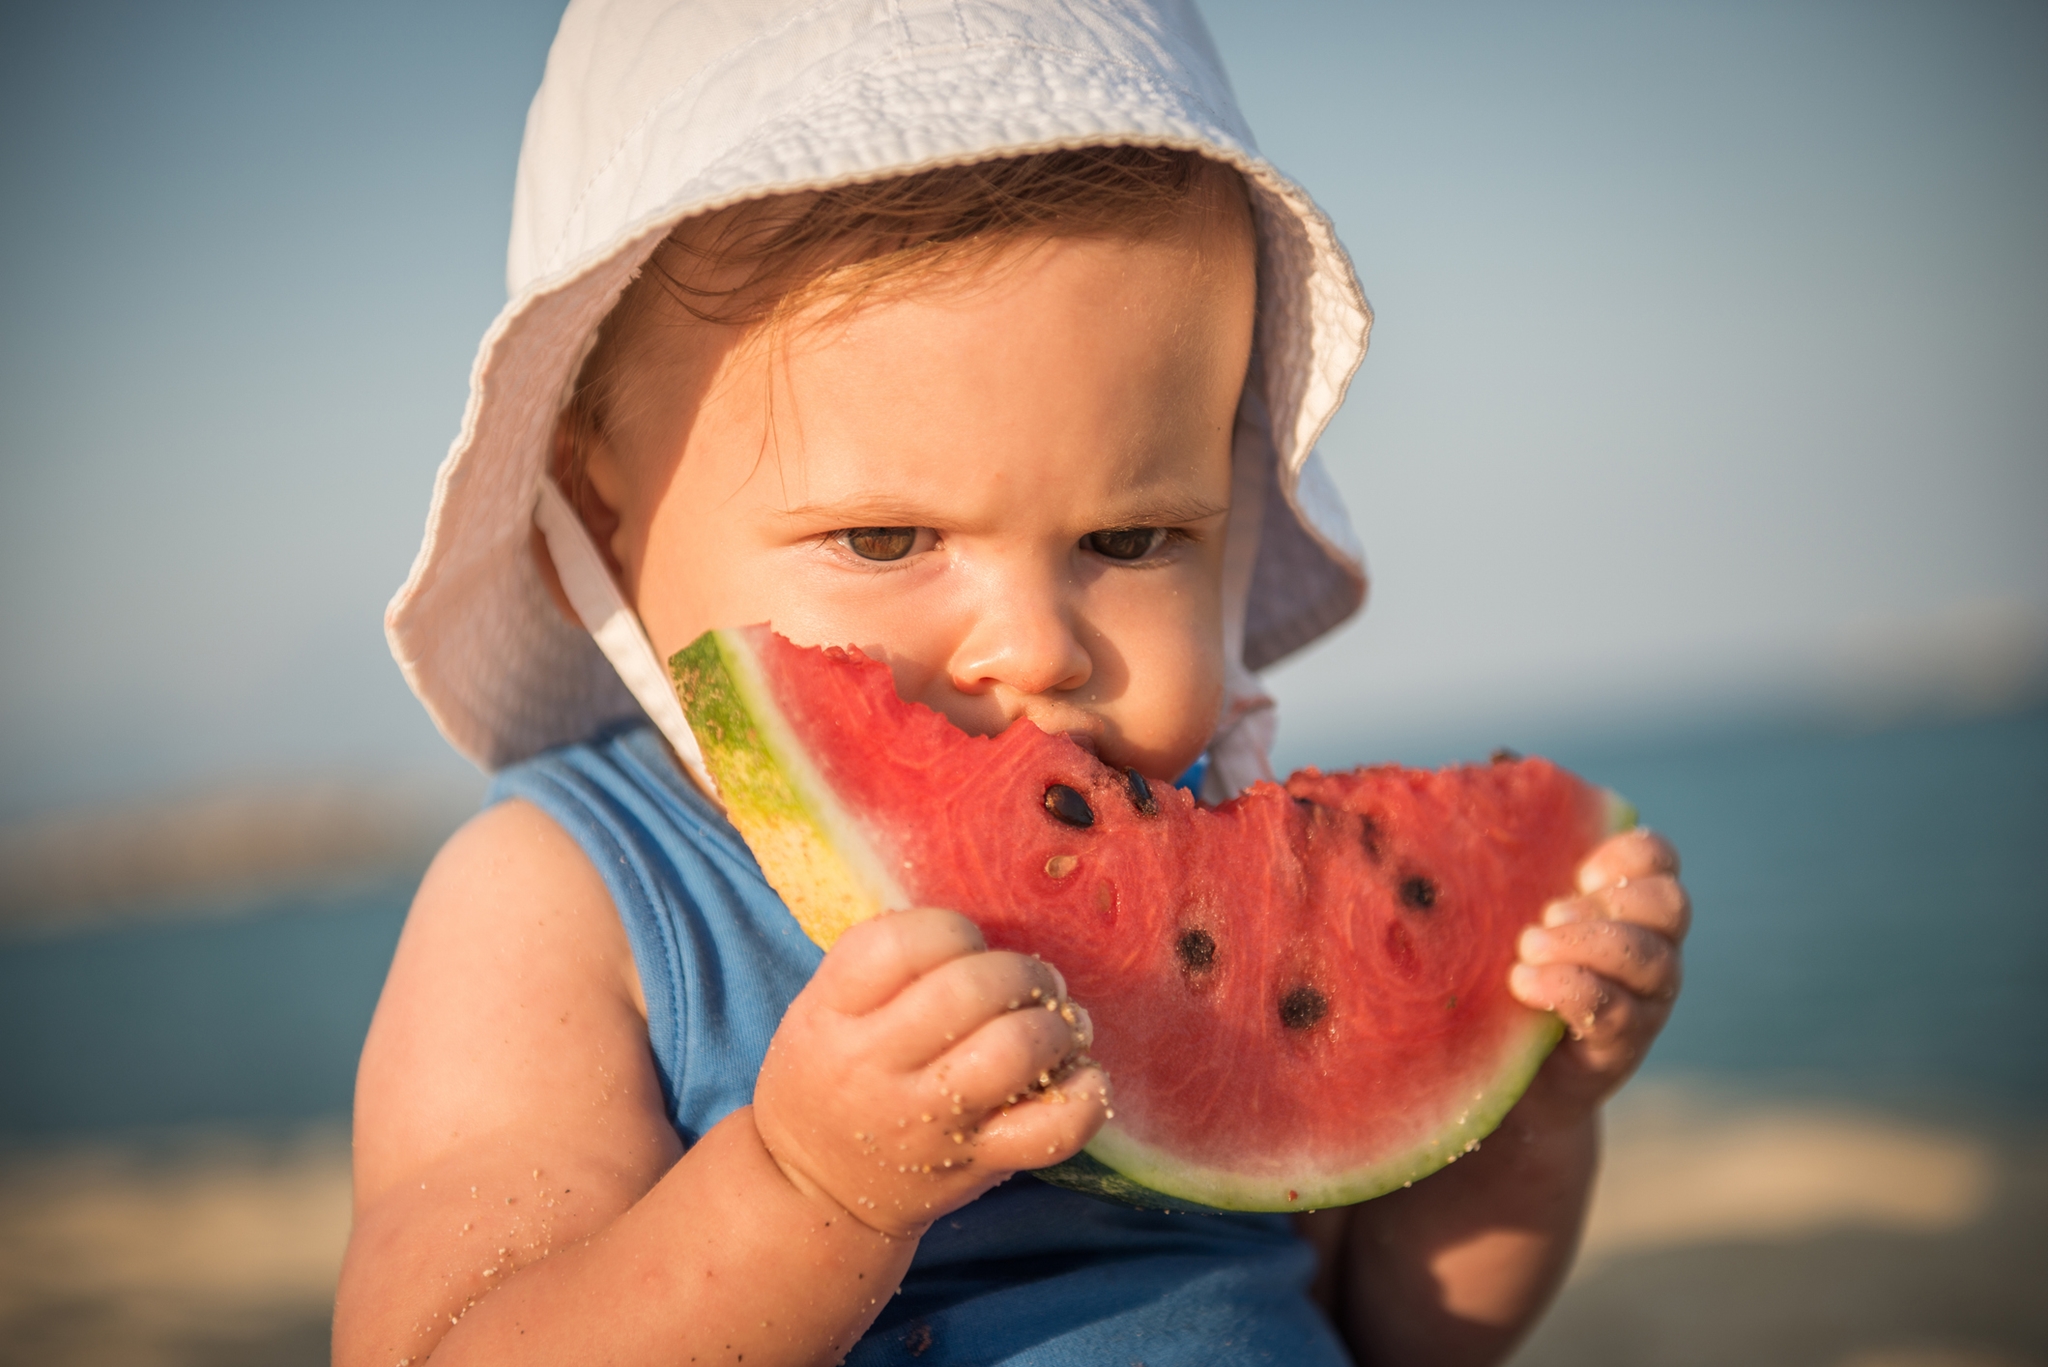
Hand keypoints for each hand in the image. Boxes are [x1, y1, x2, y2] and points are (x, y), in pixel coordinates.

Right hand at [752, 908, 1109, 1238]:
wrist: (816, 1191)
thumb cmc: (828, 1080)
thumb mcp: (820, 1012)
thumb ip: (881, 965)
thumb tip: (976, 925)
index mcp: (829, 1017)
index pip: (898, 944)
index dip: (950, 929)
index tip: (964, 946)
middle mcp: (875, 1068)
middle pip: (969, 989)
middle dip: (1019, 971)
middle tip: (1030, 980)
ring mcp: (931, 1122)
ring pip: (1017, 1049)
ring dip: (1057, 1024)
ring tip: (1058, 1023)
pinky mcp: (979, 1164)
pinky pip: (1055, 1129)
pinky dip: (1086, 1094)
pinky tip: (1080, 1077)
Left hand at [1508, 829, 1687, 1114]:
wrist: (1499, 1074)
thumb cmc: (1495, 972)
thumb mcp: (1500, 912)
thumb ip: (1505, 853)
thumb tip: (1490, 762)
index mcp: (1621, 903)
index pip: (1657, 858)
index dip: (1627, 853)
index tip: (1576, 869)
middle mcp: (1649, 948)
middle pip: (1670, 905)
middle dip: (1611, 902)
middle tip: (1546, 915)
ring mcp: (1643, 1001)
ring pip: (1650, 958)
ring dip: (1586, 943)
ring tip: (1526, 948)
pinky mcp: (1620, 1046)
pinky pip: (1617, 1011)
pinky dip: (1571, 988)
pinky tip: (1524, 984)